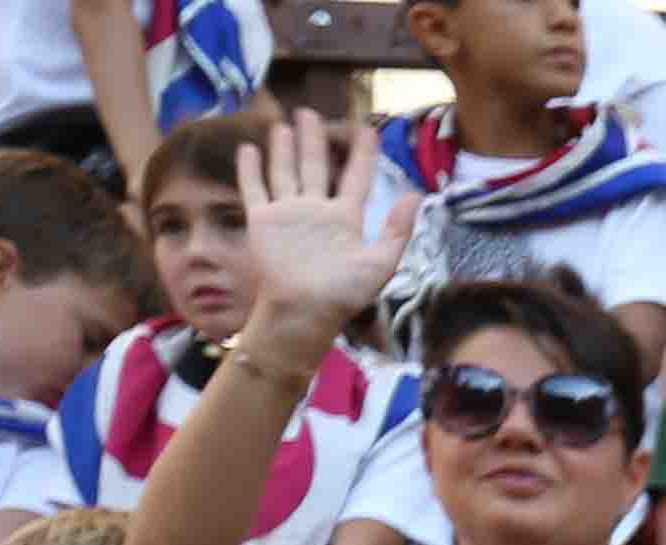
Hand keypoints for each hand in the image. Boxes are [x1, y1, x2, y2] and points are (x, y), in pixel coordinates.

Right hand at [243, 110, 408, 346]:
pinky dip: (251, 168)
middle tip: (311, 112)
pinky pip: (254, 188)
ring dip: (284, 148)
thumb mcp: (381, 262)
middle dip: (314, 139)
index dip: (363, 154)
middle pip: (316, 166)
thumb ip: (398, 229)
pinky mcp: (263, 221)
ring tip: (284, 123)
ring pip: (286, 171)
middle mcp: (316, 211)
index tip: (368, 129)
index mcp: (346, 219)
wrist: (304, 311)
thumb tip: (416, 196)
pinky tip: (249, 147)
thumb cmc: (344, 294)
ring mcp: (288, 214)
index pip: (356, 178)